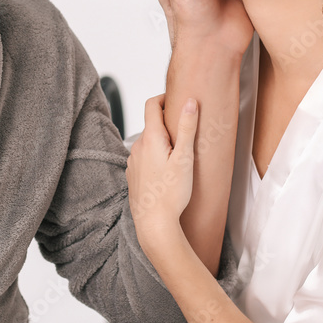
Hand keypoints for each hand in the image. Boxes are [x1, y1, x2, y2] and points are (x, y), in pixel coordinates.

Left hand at [126, 96, 198, 255]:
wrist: (154, 223)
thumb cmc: (171, 193)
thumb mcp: (185, 158)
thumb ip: (187, 128)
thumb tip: (190, 102)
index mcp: (150, 138)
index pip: (152, 105)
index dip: (164, 98)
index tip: (177, 101)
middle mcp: (137, 147)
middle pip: (151, 124)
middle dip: (167, 123)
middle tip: (186, 131)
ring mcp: (133, 161)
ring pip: (148, 143)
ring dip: (161, 142)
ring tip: (179, 155)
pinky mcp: (133, 175)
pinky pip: (144, 158)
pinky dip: (155, 157)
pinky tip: (167, 172)